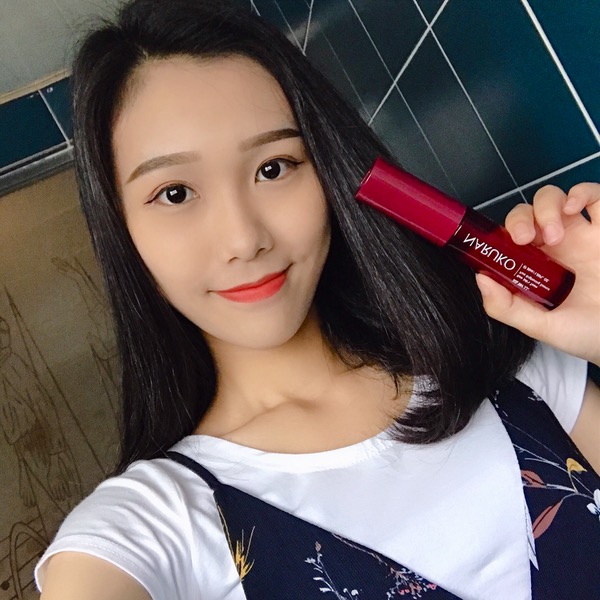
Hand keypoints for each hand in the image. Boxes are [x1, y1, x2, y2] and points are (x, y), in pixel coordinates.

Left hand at [476, 183, 599, 364]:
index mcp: (535, 267)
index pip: (509, 238)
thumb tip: (480, 278)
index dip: (502, 234)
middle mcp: (555, 247)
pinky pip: (595, 195)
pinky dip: (580, 191)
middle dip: (520, 218)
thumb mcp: (542, 327)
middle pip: (526, 213)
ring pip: (553, 198)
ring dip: (545, 207)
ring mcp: (582, 234)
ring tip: (555, 234)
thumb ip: (507, 308)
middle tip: (525, 239)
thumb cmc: (588, 334)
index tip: (507, 246)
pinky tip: (574, 206)